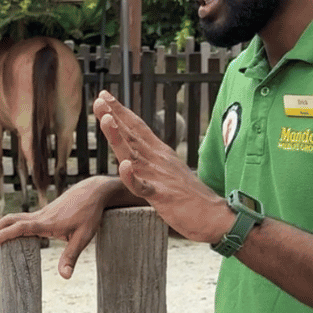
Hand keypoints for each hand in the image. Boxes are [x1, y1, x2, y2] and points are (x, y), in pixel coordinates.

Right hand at [0, 175, 132, 278]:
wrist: (93, 191)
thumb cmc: (89, 213)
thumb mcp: (84, 237)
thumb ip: (71, 256)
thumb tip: (64, 277)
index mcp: (46, 222)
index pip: (20, 228)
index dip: (4, 235)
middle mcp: (39, 217)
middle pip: (8, 222)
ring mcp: (39, 215)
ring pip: (11, 220)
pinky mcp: (41, 215)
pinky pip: (19, 220)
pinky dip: (6, 227)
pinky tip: (1, 235)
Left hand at [94, 91, 230, 243]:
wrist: (213, 215)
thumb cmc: (191, 198)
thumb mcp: (169, 173)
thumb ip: (153, 162)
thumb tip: (135, 157)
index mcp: (160, 153)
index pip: (137, 128)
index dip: (121, 112)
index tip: (105, 96)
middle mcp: (158, 160)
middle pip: (132, 135)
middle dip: (114, 116)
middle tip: (99, 99)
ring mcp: (159, 176)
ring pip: (133, 154)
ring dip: (118, 137)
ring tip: (105, 119)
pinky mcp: (161, 196)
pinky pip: (142, 187)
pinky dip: (132, 177)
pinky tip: (125, 166)